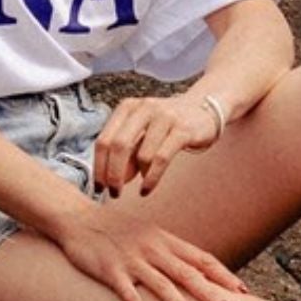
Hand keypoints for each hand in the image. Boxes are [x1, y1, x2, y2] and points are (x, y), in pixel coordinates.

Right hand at [54, 203, 244, 300]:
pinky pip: (129, 296)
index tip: (243, 291)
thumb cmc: (115, 229)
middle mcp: (151, 248)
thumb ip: (170, 250)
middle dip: (208, 292)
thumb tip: (199, 271)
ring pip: (161, 284)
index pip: (200, 257)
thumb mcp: (147, 232)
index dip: (222, 274)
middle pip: (186, 272)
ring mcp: (131, 259)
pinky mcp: (110, 271)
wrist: (77, 218)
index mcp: (163, 239)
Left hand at [94, 91, 224, 197]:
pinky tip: (147, 188)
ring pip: (141, 154)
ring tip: (140, 186)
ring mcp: (163, 117)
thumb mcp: (142, 134)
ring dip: (137, 176)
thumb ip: (127, 154)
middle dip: (113, 174)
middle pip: (118, 146)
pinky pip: (161, 158)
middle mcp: (142, 109)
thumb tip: (112, 179)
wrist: (203, 109)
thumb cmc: (166, 125)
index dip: (98, 166)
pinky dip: (152, 177)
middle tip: (114, 193)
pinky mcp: (182, 129)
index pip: (103, 139)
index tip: (98, 187)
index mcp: (126, 108)